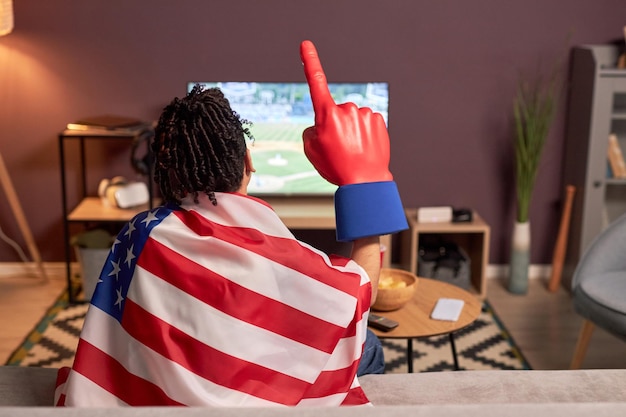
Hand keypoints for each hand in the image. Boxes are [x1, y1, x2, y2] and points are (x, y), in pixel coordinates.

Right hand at [300, 40, 392, 185]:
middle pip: (335, 112)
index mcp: (327, 114)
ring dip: (350, 131)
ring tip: (352, 151)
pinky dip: (363, 133)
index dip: (310, 61)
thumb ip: (312, 130)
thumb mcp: (311, 150)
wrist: (366, 182)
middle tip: (338, 148)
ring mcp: (364, 113)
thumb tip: (323, 123)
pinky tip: (364, 148)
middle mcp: (346, 109)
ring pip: (351, 118)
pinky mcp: (378, 120)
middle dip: (335, 126)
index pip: (315, 82)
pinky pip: (365, 122)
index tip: (306, 45)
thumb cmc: (336, 167)